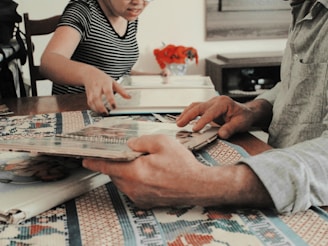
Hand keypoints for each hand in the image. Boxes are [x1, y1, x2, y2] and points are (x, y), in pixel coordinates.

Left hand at [83, 134, 209, 207]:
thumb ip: (141, 141)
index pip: (107, 166)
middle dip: (116, 163)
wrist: (199, 186)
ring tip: (140, 162)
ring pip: (123, 182)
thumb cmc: (183, 166)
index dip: (95, 161)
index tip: (85, 159)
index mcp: (135, 173)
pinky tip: (147, 173)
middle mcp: (134, 188)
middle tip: (124, 155)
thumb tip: (130, 145)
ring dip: (126, 172)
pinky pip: (132, 189)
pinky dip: (134, 180)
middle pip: (115, 174)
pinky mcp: (146, 202)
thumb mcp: (162, 142)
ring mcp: (140, 197)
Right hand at [84, 74, 130, 114]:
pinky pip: (89, 103)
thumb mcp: (113, 82)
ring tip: (103, 114)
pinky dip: (94, 109)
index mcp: (105, 83)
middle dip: (101, 107)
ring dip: (97, 109)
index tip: (114, 107)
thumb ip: (121, 90)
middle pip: (97, 98)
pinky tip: (99, 112)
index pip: (108, 92)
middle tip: (106, 113)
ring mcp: (91, 92)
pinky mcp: (88, 95)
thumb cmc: (103, 79)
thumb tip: (129, 97)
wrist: (89, 74)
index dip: (111, 100)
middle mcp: (97, 87)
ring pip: (92, 101)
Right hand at [176, 95, 254, 138]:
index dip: (202, 121)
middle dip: (188, 115)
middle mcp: (215, 101)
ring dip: (185, 114)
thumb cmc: (244, 117)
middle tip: (180, 124)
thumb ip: (231, 129)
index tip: (195, 129)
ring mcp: (211, 103)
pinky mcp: (208, 107)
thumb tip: (221, 135)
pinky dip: (188, 113)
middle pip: (198, 107)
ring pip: (195, 106)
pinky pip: (196, 108)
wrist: (246, 112)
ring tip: (178, 122)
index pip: (210, 112)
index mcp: (224, 103)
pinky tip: (182, 119)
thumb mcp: (241, 124)